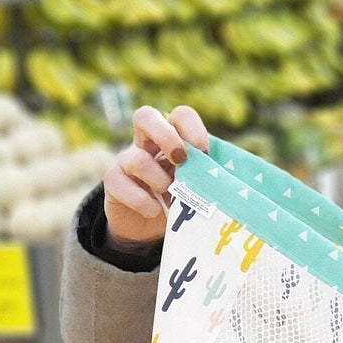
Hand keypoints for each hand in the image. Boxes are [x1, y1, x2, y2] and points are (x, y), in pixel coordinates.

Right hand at [102, 104, 210, 251]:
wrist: (147, 228)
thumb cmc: (177, 201)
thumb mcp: (195, 185)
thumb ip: (206, 175)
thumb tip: (229, 179)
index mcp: (170, 139)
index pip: (179, 115)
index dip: (191, 126)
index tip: (204, 150)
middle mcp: (145, 143)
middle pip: (145, 116)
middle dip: (166, 136)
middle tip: (181, 160)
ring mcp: (126, 161)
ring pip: (136, 158)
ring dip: (158, 179)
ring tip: (169, 196)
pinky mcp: (113, 182)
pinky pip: (122, 184)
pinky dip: (143, 201)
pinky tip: (155, 211)